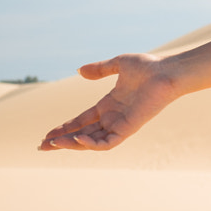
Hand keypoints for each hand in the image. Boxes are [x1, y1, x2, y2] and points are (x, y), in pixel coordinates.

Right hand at [38, 54, 180, 151]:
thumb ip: (100, 69)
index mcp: (109, 105)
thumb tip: (79, 70)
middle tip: (42, 146)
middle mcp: (113, 117)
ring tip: (54, 144)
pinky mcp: (129, 128)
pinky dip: (93, 144)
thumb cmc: (149, 67)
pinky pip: (109, 142)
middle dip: (62, 140)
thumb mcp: (119, 64)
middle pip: (82, 134)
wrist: (168, 71)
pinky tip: (78, 139)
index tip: (47, 134)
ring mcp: (121, 124)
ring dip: (72, 144)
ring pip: (92, 141)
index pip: (82, 120)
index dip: (65, 127)